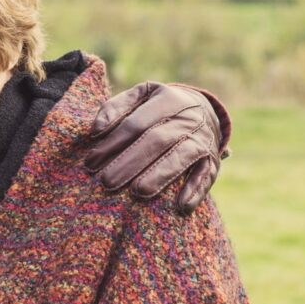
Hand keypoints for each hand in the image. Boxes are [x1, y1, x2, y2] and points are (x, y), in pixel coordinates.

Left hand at [85, 81, 225, 213]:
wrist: (203, 109)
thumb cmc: (157, 107)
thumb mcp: (139, 96)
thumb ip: (115, 107)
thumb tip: (96, 130)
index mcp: (167, 100)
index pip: (136, 123)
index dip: (113, 143)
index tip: (92, 161)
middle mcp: (188, 118)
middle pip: (157, 140)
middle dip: (130, 162)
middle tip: (106, 182)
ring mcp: (203, 139)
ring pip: (182, 156)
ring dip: (160, 175)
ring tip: (137, 192)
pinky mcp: (212, 160)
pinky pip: (206, 176)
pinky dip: (195, 191)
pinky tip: (181, 207)